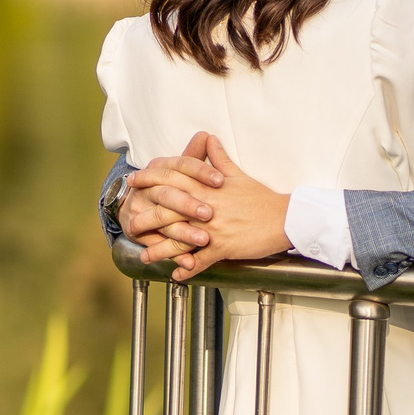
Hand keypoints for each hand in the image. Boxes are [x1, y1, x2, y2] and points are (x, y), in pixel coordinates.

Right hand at [119, 131, 225, 252]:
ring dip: (184, 232)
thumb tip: (206, 135)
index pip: (179, 166)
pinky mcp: (142, 233)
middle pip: (168, 194)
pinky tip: (188, 263)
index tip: (220, 179)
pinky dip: (174, 255)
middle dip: (189, 204)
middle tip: (210, 213)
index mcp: (159, 169)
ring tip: (205, 240)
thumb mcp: (179, 171)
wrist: (131, 207)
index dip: (200, 172)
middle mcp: (148, 189)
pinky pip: (157, 245)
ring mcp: (143, 211)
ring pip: (162, 221)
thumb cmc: (164, 188)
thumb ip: (194, 155)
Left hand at [134, 138, 288, 279]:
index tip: (134, 180)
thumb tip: (208, 139)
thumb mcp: (238, 175)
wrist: (286, 217)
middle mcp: (206, 207)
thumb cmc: (262, 197)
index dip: (150, 179)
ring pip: (179, 239)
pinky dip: (188, 269)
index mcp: (208, 188)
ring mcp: (213, 229)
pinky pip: (201, 260)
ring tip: (145, 257)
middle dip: (146, 216)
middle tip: (128, 221)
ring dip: (160, 249)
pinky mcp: (224, 247)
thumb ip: (218, 158)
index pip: (173, 180)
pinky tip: (176, 275)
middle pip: (168, 210)